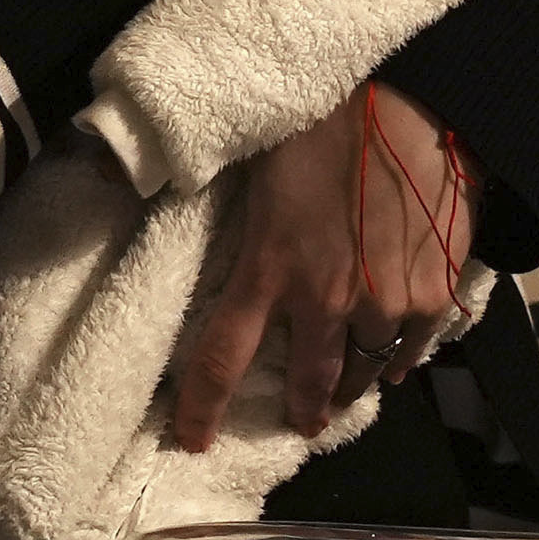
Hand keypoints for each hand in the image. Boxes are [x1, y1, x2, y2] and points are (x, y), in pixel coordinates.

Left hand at [166, 85, 476, 453]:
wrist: (413, 99)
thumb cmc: (321, 118)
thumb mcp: (244, 156)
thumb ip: (196, 189)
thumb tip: (104, 174)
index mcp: (268, 270)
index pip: (220, 360)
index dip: (203, 410)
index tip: (195, 441)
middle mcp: (326, 302)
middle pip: (308, 384)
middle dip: (303, 409)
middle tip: (302, 419)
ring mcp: (386, 303)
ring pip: (366, 372)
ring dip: (354, 382)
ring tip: (351, 384)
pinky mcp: (434, 292)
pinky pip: (416, 348)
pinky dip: (403, 357)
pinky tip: (398, 355)